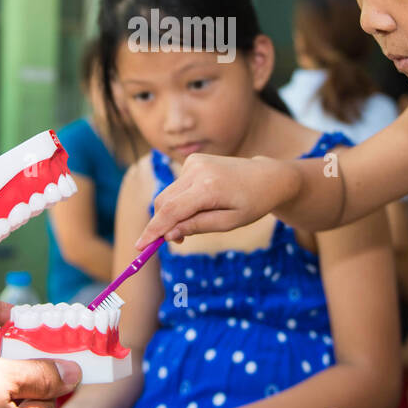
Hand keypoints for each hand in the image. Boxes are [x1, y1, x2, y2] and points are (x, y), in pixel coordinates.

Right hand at [132, 153, 299, 250]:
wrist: (268, 177)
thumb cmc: (253, 203)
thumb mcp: (230, 223)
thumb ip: (197, 227)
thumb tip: (168, 235)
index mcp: (209, 187)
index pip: (171, 211)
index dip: (153, 231)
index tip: (140, 247)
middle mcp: (197, 170)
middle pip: (163, 202)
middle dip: (161, 224)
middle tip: (174, 243)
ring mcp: (194, 162)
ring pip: (168, 195)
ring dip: (172, 213)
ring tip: (194, 225)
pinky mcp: (193, 160)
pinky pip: (177, 186)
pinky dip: (181, 200)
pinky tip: (201, 204)